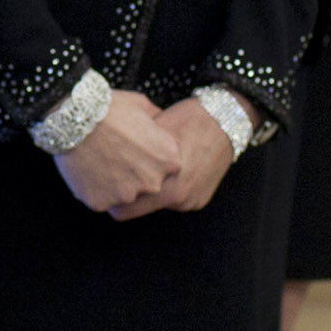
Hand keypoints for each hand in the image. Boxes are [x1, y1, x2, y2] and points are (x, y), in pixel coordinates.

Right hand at [56, 88, 188, 213]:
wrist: (75, 117)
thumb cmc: (110, 108)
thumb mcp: (142, 105)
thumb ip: (158, 121)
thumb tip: (161, 123)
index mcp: (168, 159)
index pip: (168, 167)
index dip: (151, 157)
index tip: (137, 148)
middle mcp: (152, 182)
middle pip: (148, 184)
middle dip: (136, 173)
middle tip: (118, 155)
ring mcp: (126, 195)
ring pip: (124, 195)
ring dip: (115, 183)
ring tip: (100, 161)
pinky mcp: (101, 202)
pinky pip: (100, 199)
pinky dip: (95, 188)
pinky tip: (88, 169)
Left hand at [110, 93, 240, 219]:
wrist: (228, 119)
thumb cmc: (187, 120)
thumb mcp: (153, 133)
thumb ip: (131, 155)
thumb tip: (102, 162)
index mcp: (166, 187)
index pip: (124, 211)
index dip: (111, 198)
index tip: (104, 186)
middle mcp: (180, 199)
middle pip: (140, 207)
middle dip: (130, 194)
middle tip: (120, 176)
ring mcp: (192, 202)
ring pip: (158, 203)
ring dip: (151, 191)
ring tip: (149, 167)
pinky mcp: (201, 200)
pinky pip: (176, 199)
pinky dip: (169, 188)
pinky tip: (170, 170)